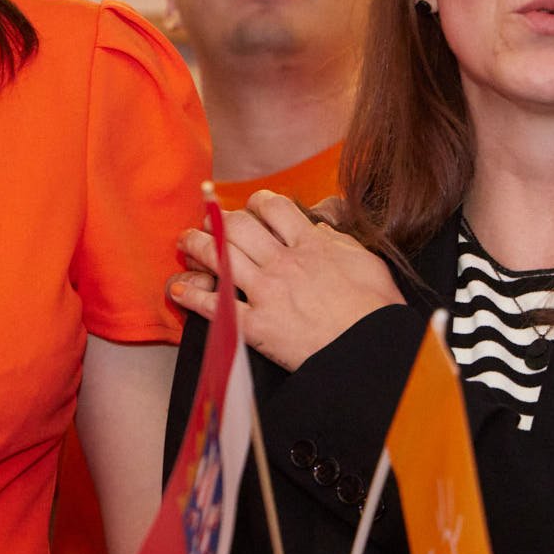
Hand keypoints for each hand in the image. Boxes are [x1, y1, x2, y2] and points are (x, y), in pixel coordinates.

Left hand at [169, 191, 404, 370]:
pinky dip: (191, 297)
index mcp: (311, 246)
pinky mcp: (255, 325)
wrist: (371, 351)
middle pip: (238, 227)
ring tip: (184, 241)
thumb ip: (338, 241)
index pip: (274, 209)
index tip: (251, 207)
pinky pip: (214, 306)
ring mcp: (266, 293)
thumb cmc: (376, 310)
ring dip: (195, 245)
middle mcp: (283, 264)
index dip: (257, 202)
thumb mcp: (367, 262)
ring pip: (218, 257)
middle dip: (218, 220)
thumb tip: (318, 227)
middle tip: (209, 221)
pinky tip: (177, 290)